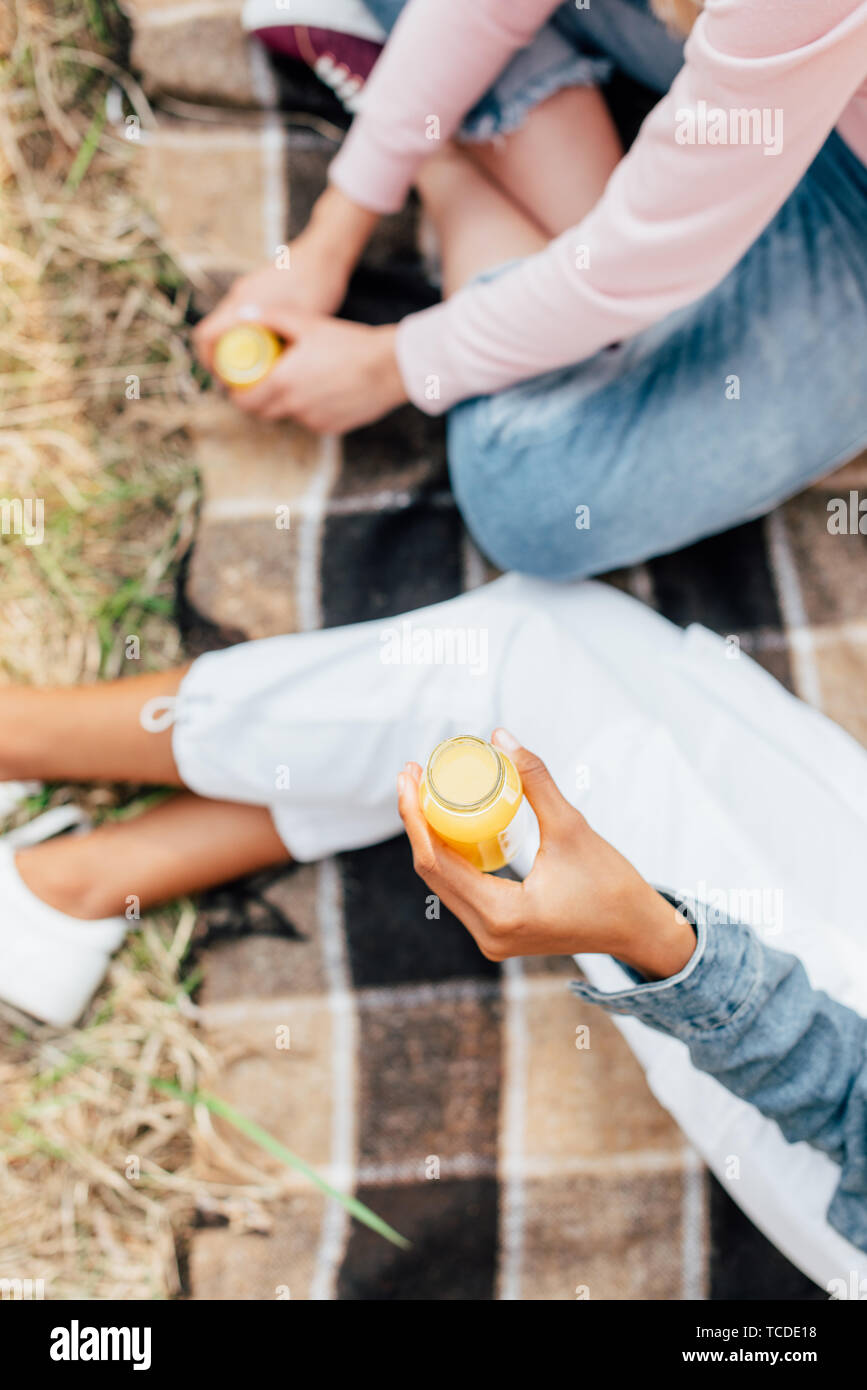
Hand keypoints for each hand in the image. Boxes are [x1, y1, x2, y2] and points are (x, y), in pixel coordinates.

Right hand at [193, 186, 378, 371]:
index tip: (224, 381)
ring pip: (228, 324)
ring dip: (235, 346)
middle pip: (214, 333)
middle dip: (222, 360)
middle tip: (241, 381)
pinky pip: (242, 314)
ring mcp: (246, 289)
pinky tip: (269, 342)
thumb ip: (283, 350)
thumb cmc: (317, 288)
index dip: (208, 362)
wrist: (326, 252)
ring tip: (257, 365)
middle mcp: (238, 295)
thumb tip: (275, 379)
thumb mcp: (300, 328)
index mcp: (242, 305)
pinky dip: (246, 331)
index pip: (206, 336)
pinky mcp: (256, 286)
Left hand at [224, 311, 407, 431]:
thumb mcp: (308, 323)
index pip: (245, 401)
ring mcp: (313, 420)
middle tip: (265, 384)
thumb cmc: (349, 342)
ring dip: (287, 404)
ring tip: (300, 383)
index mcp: (282, 382)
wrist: (388, 367)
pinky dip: (311, 410)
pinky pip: (312, 421)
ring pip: (289, 416)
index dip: (239, 395)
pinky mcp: (332, 428)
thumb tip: (245, 313)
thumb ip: (272, 318)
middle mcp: (295, 407)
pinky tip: (323, 392)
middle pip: (263, 413)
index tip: (241, 385)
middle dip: (259, 401)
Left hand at [397, 729, 695, 979]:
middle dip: (418, 820)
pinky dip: (452, 856)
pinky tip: (447, 823)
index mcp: (501, 916)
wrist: (639, 930)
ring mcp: (491, 939)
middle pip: (433, 872)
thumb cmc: (612, 884)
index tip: (409, 775)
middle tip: (413, 774)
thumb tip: (501, 737)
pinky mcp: (498, 932)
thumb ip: (535, 780)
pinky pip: (462, 890)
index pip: (436, 862)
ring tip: (425, 791)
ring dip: (432, 837)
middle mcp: (487, 934)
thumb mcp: (572, 826)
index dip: (415, 816)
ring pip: (444, 882)